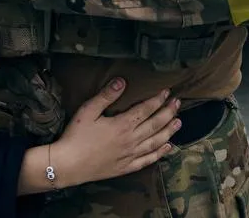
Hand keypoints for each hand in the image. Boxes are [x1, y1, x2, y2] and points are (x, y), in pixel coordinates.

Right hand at [20, 80, 178, 193]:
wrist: (70, 165)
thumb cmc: (76, 136)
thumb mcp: (87, 111)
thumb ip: (106, 96)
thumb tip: (122, 81)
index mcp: (123, 124)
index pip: (146, 109)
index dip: (157, 99)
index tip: (167, 92)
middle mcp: (131, 140)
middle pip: (155, 124)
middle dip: (168, 112)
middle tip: (178, 103)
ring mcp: (131, 155)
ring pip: (156, 142)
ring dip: (169, 131)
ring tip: (179, 122)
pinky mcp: (127, 167)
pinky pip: (148, 160)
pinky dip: (160, 153)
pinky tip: (167, 147)